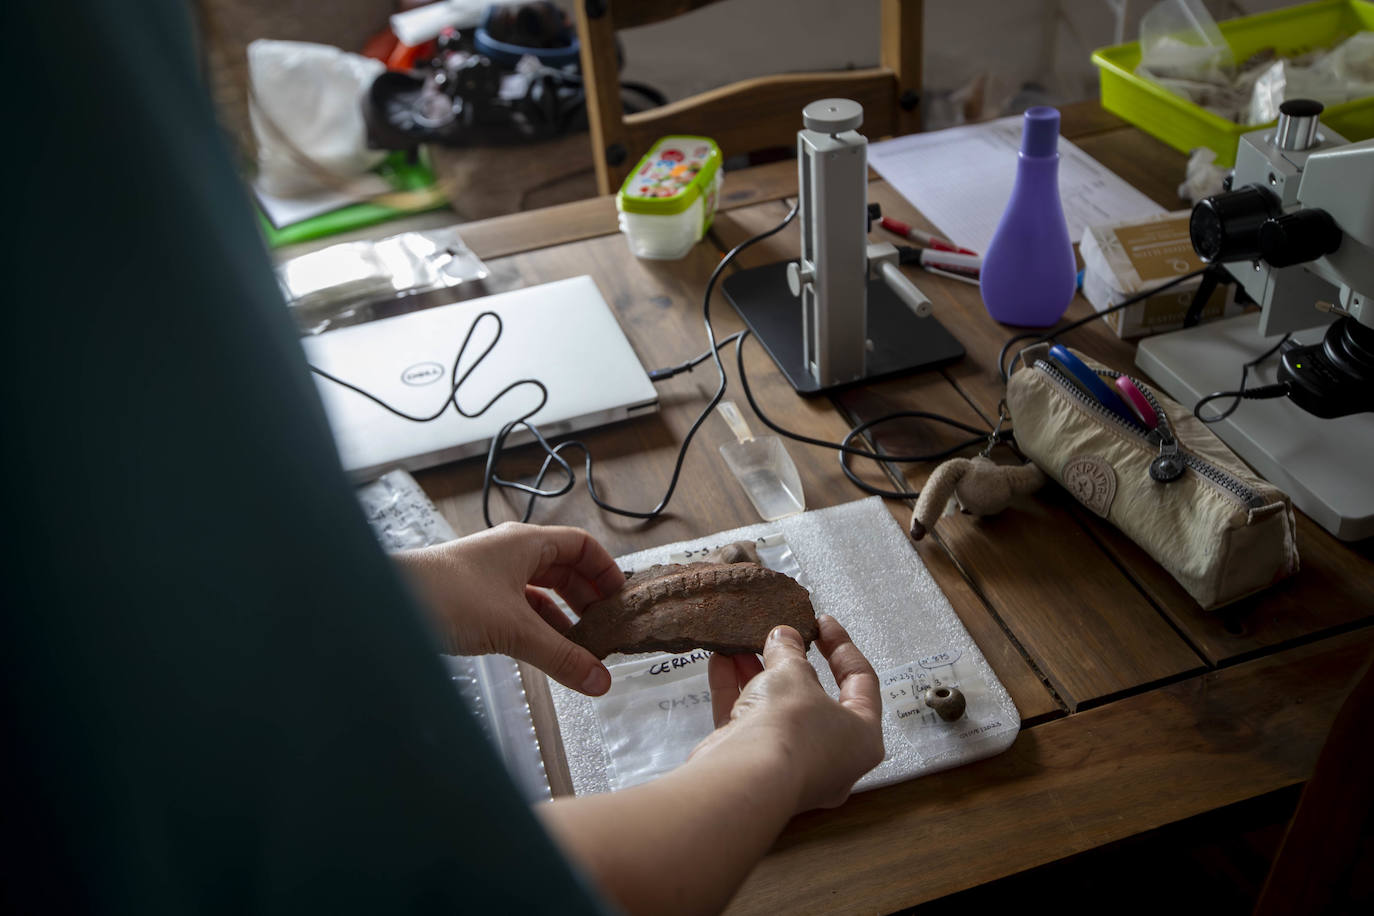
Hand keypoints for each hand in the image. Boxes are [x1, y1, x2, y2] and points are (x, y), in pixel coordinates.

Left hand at [395, 522, 623, 695]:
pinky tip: (546, 652)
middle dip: (587, 599)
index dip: (605, 570)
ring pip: (540, 593)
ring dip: (562, 618)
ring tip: (583, 648)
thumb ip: (561, 657)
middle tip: (607, 629)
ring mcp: (491, 576)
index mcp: (526, 543)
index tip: (622, 599)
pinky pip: (518, 610)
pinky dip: (537, 628)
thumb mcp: (513, 630)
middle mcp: (510, 553)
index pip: (581, 546)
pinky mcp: (474, 599)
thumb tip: (601, 681)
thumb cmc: (444, 596)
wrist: (385, 604)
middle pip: (563, 570)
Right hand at [690, 615, 883, 813]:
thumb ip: (790, 652)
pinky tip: (721, 660)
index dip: (841, 645)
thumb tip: (784, 638)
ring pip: (777, 711)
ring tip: (743, 641)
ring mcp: (791, 766)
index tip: (822, 622)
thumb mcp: (794, 674)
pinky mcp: (755, 768)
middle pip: (814, 698)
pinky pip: (749, 724)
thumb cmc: (791, 728)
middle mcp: (832, 758)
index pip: (861, 682)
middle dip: (791, 662)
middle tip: (780, 634)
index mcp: (863, 737)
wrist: (744, 779)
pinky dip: (736, 692)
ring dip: (758, 674)